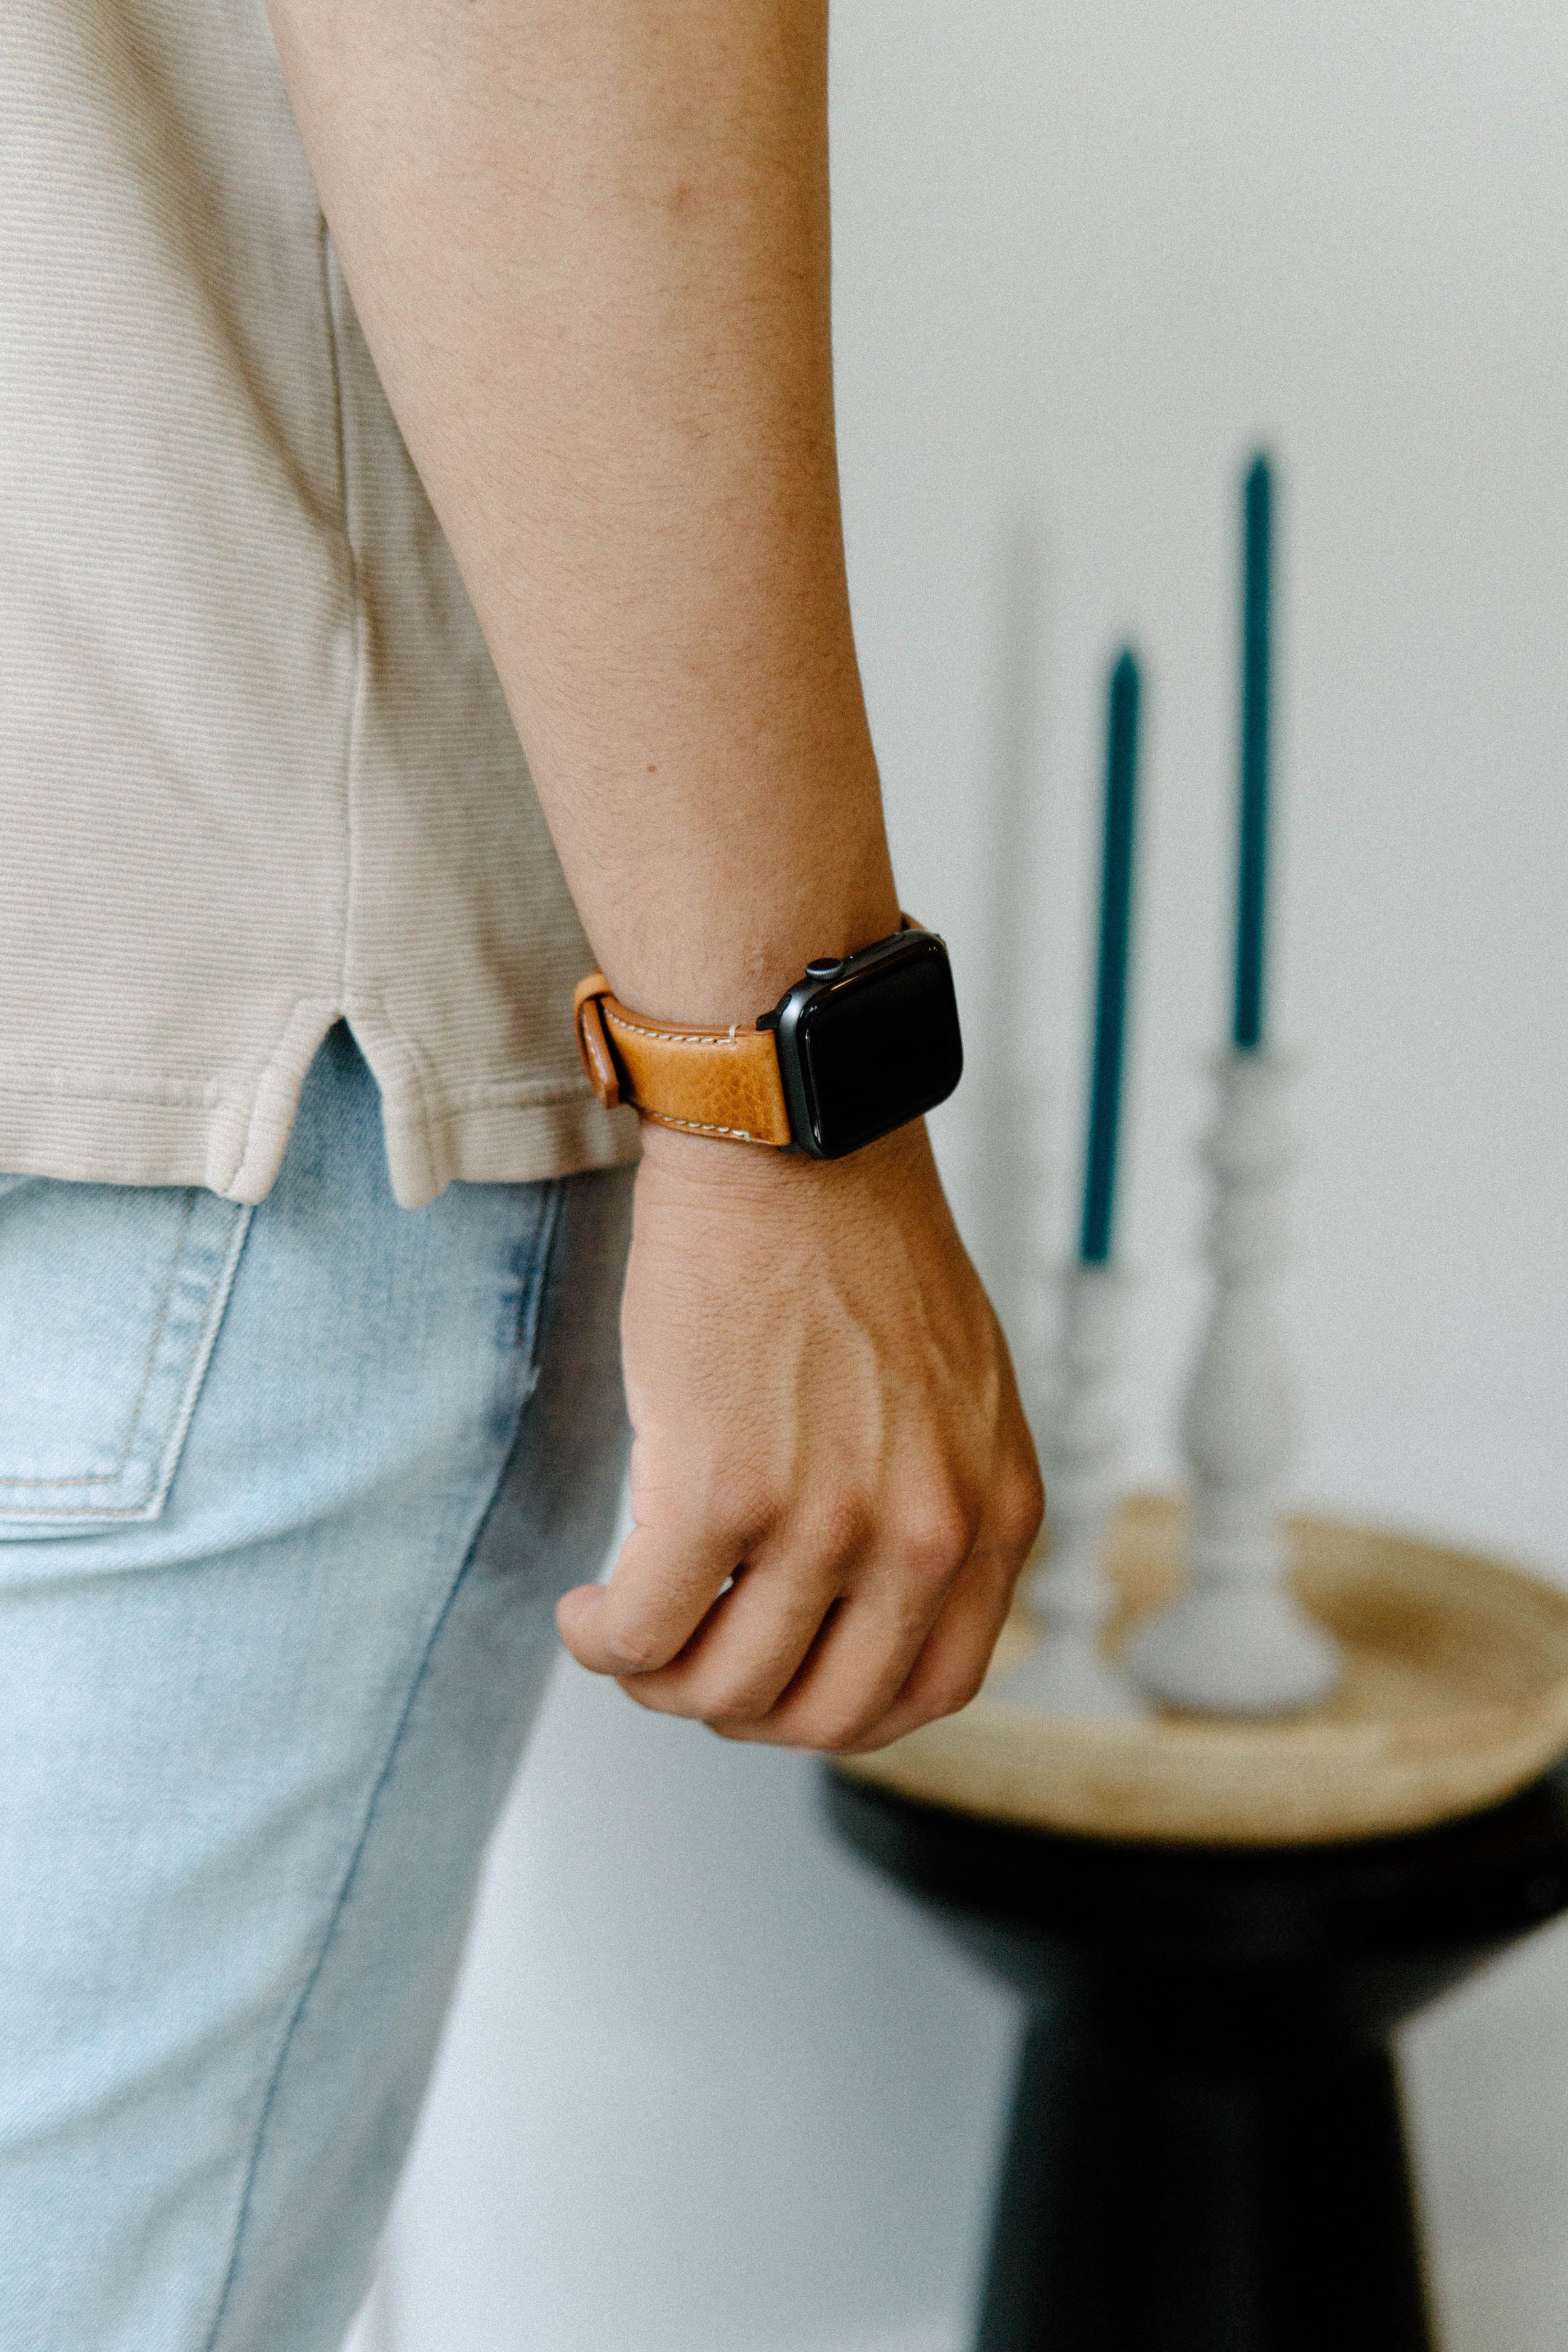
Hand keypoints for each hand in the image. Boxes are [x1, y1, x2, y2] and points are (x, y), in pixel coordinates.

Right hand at [555, 1118, 1043, 1752]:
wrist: (790, 1142)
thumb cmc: (857, 1245)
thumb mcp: (957, 1396)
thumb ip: (938, 1503)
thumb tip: (865, 1604)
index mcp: (993, 1514)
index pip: (932, 1691)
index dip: (841, 1713)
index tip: (784, 1686)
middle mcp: (923, 1533)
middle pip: (825, 1716)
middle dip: (743, 1712)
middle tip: (690, 1666)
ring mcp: (824, 1519)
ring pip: (724, 1689)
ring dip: (659, 1683)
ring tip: (626, 1631)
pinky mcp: (716, 1490)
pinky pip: (641, 1633)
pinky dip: (600, 1644)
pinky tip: (585, 1613)